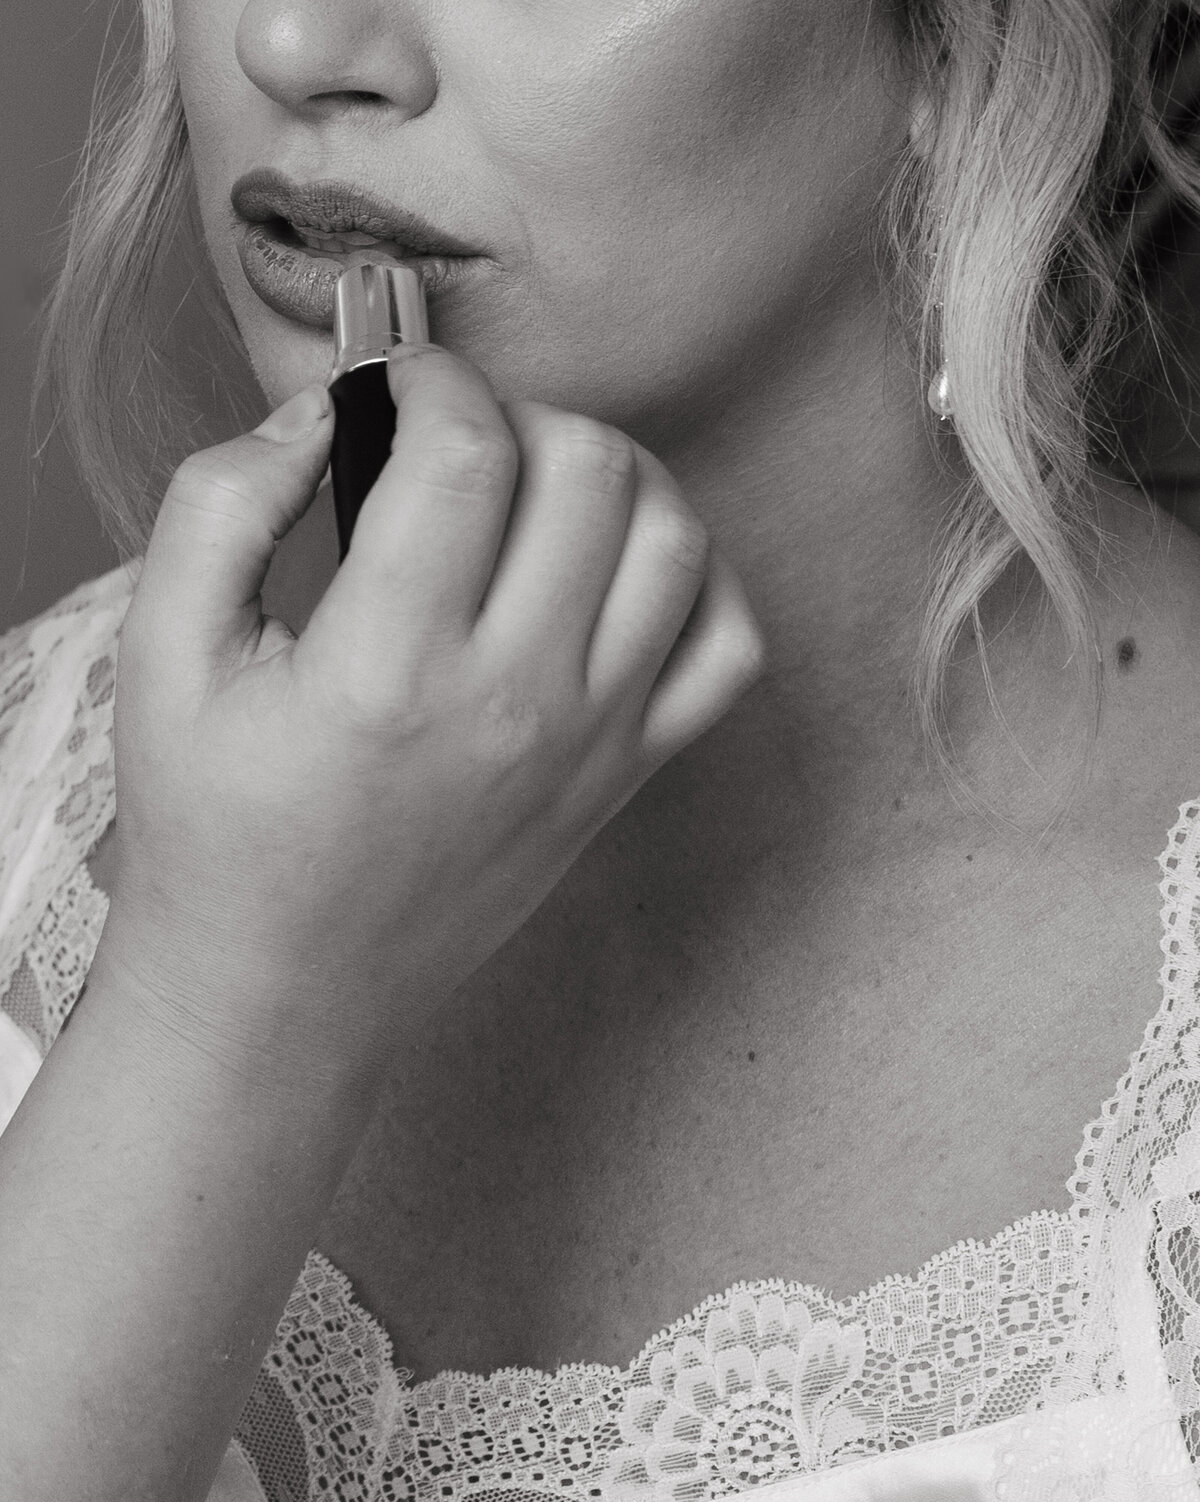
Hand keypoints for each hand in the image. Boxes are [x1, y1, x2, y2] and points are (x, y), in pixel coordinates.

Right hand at [98, 346, 763, 1076]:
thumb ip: (221, 508)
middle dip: (522, 414)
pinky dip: (699, 583)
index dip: (432, 376)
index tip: (396, 385)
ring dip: (615, 476)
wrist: (285, 992)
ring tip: (538, 490)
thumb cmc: (217, 837)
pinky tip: (618, 573)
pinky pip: (729, 649)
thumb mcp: (161, 662)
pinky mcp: (623, 780)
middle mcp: (511, 701)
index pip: (468, 450)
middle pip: (589, 469)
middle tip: (459, 442)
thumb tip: (315, 418)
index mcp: (387, 667)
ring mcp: (588, 744)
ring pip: (674, 537)